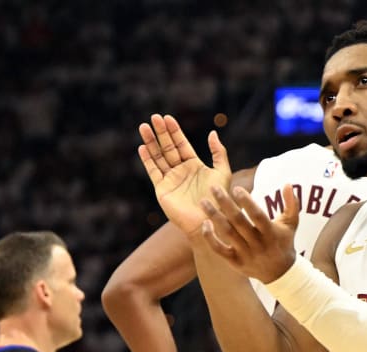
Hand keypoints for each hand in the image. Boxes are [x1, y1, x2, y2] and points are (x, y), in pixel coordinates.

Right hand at [138, 114, 231, 235]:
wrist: (209, 219)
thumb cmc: (218, 197)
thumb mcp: (223, 172)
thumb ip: (218, 152)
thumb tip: (212, 132)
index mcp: (194, 165)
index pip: (182, 144)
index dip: (175, 131)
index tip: (168, 118)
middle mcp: (181, 171)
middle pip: (168, 148)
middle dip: (161, 132)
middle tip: (154, 117)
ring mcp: (171, 180)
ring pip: (158, 157)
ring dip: (151, 142)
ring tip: (144, 127)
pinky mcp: (162, 189)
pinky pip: (153, 171)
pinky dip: (148, 160)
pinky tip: (143, 147)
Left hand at [199, 184, 298, 283]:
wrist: (280, 272)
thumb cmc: (284, 242)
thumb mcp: (291, 223)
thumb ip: (291, 203)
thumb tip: (287, 184)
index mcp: (271, 233)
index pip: (258, 216)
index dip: (247, 202)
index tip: (236, 188)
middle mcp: (257, 244)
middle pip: (239, 221)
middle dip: (225, 203)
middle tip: (214, 188)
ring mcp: (245, 254)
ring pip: (227, 233)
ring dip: (214, 216)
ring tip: (203, 202)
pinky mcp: (235, 262)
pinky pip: (219, 249)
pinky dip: (210, 238)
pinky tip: (205, 223)